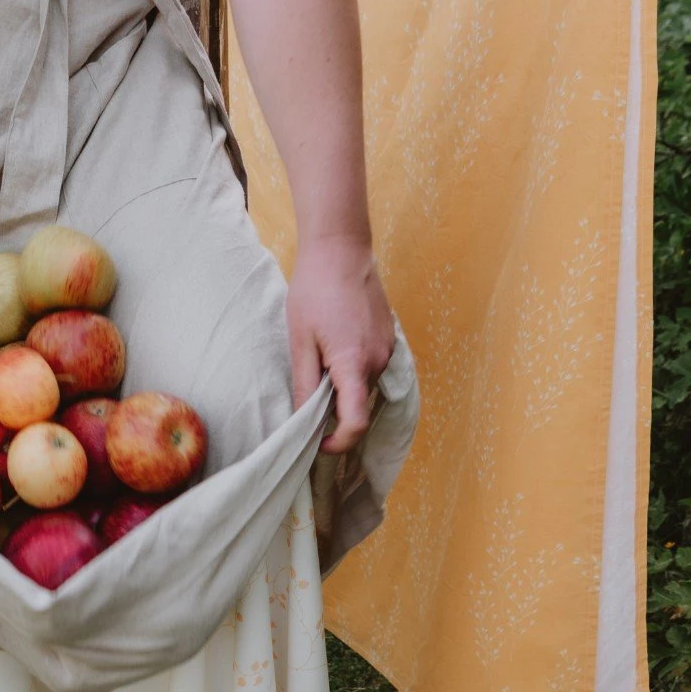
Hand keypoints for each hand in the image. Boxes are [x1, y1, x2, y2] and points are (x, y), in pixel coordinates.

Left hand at [286, 237, 395, 453]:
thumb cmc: (315, 290)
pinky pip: (370, 369)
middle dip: (334, 411)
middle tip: (307, 393)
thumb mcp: (300, 341)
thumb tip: (303, 421)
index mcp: (353, 363)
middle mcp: (378, 361)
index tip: (319, 442)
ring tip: (320, 359)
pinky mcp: (390, 340)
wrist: (342, 248)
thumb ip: (304, 385)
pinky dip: (353, 370)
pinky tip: (335, 345)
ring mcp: (388, 350)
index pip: (356, 423)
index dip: (338, 443)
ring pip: (363, 387)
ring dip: (343, 388)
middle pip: (358, 406)